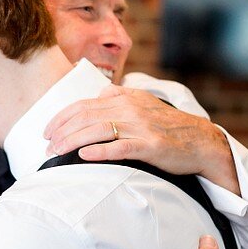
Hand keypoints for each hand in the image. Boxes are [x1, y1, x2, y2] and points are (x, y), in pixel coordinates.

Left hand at [43, 85, 239, 194]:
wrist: (201, 141)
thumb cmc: (169, 125)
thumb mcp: (144, 102)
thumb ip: (120, 96)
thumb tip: (99, 93)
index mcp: (126, 98)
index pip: (84, 104)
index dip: (62, 117)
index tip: (46, 130)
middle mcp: (131, 109)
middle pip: (86, 117)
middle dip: (61, 131)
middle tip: (46, 145)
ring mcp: (141, 127)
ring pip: (98, 130)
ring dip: (72, 141)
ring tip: (55, 152)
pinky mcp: (150, 145)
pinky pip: (120, 147)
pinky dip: (99, 151)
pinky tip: (83, 155)